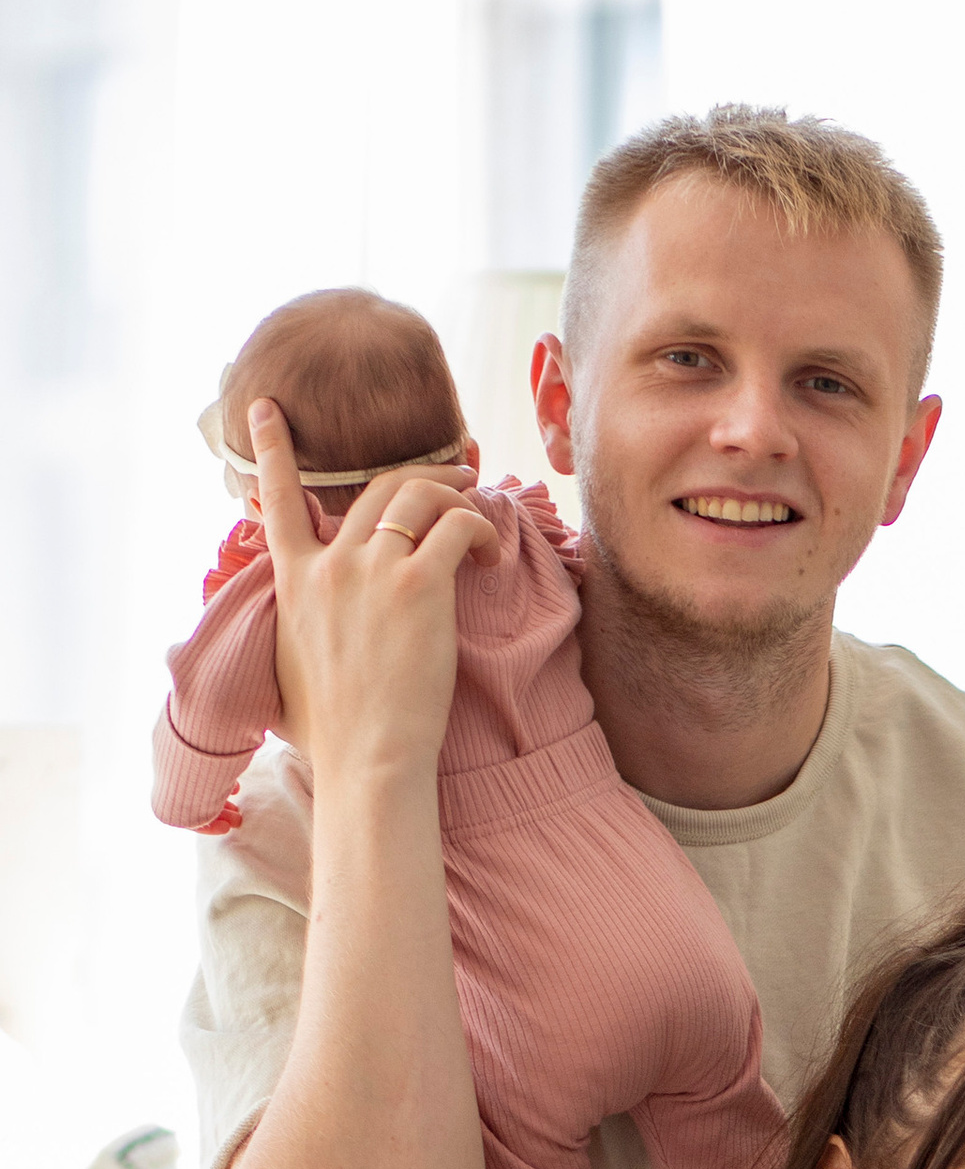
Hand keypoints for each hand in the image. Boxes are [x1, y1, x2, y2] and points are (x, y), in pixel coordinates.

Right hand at [251, 398, 495, 789]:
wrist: (366, 760)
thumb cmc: (331, 736)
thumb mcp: (285, 671)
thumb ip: (287, 633)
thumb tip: (291, 635)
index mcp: (294, 582)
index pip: (277, 500)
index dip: (271, 448)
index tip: (270, 408)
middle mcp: (329, 565)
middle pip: (375, 488)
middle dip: (421, 474)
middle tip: (456, 476)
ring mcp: (372, 571)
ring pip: (416, 493)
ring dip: (455, 491)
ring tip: (480, 507)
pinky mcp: (418, 585)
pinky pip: (454, 525)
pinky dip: (479, 527)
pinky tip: (491, 553)